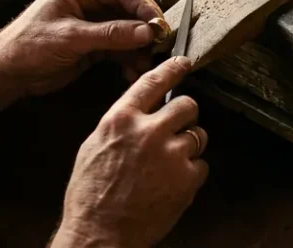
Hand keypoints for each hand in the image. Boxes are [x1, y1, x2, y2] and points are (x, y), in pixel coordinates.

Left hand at [0, 0, 165, 97]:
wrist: (6, 74)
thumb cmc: (28, 47)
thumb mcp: (70, 38)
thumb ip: (110, 34)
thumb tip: (146, 32)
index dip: (143, 5)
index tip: (158, 24)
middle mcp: (90, 1)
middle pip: (129, 8)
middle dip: (145, 26)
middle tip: (161, 42)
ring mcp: (94, 23)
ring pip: (129, 29)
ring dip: (140, 46)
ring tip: (148, 62)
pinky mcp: (96, 44)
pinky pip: (121, 48)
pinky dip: (130, 59)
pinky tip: (135, 71)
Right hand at [54, 57, 208, 247]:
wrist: (98, 234)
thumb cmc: (90, 194)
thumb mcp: (94, 146)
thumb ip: (121, 124)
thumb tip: (141, 111)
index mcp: (121, 119)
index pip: (152, 81)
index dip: (172, 69)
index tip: (184, 62)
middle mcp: (148, 131)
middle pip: (187, 105)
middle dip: (185, 115)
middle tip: (177, 128)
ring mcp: (171, 154)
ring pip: (198, 134)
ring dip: (189, 145)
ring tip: (170, 163)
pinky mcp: (186, 178)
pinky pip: (201, 164)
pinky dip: (191, 173)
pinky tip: (172, 184)